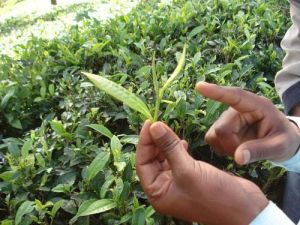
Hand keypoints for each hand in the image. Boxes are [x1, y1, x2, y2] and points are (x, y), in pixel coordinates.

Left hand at [136, 121, 267, 224]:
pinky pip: (178, 159)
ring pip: (165, 158)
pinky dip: (178, 149)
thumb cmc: (214, 195)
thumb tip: (154, 126)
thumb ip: (169, 147)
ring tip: (170, 131)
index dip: (144, 142)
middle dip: (155, 142)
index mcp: (158, 193)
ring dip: (167, 144)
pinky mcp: (190, 176)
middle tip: (160, 123)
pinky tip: (183, 142)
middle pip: (152, 160)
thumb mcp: (187, 169)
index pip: (142, 163)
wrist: (245, 209)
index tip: (150, 123)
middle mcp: (165, 188)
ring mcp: (178, 182)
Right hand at [196, 82, 299, 164]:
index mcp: (257, 106)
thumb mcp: (280, 147)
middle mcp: (238, 109)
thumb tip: (237, 158)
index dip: (217, 92)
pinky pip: (212, 139)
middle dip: (232, 145)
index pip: (235, 96)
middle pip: (222, 128)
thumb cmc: (284, 139)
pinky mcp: (221, 127)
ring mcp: (228, 118)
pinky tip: (235, 148)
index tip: (199, 86)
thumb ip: (260, 151)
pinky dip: (222, 148)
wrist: (281, 140)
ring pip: (214, 135)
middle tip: (248, 152)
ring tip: (244, 149)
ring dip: (226, 147)